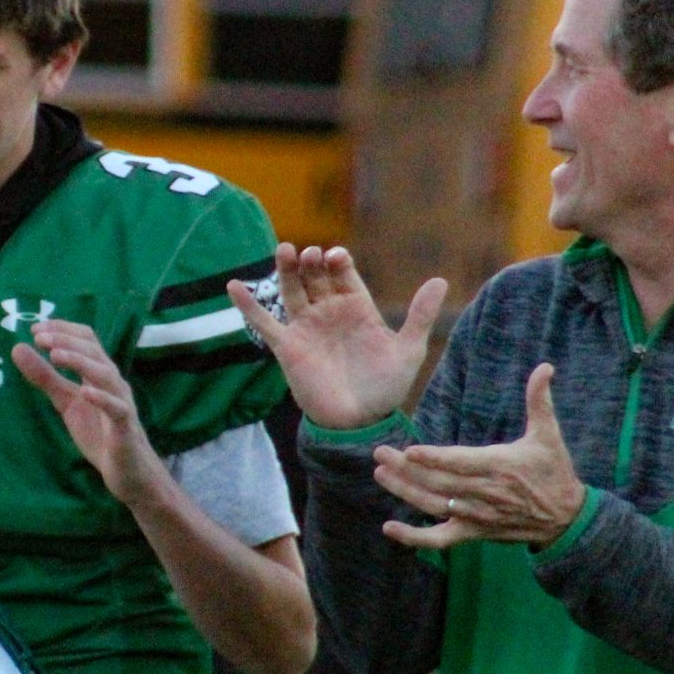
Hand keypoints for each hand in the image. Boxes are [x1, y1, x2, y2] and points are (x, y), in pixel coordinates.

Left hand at [12, 319, 165, 508]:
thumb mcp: (66, 401)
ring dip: (81, 362)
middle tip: (39, 337)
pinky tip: (85, 392)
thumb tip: (17, 348)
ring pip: (106, 375)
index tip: (36, 328)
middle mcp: (113, 382)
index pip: (86, 339)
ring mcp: (121, 403)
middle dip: (66, 341)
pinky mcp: (125, 428)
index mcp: (99, 373)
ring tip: (56, 355)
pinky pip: (117, 409)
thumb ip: (45, 377)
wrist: (128, 470)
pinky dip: (103, 399)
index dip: (63, 330)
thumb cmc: (99, 432)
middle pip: (94, 352)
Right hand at [230, 245, 446, 430]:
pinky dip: (247, 305)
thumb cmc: (386, 388)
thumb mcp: (408, 350)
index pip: (344, 274)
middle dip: (312, 262)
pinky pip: (263, 322)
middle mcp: (329, 312)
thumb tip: (440, 280)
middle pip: (315, 276)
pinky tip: (233, 285)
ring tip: (285, 250)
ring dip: (286, 270)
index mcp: (357, 307)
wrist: (358, 423)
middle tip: (311, 254)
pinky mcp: (286, 346)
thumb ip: (420, 316)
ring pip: (291, 290)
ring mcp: (306, 327)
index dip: (339, 261)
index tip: (337, 257)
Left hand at [373, 363, 586, 550]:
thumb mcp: (549, 435)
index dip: (435, 459)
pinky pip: (440, 540)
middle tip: (380, 454)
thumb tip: (545, 367)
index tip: (410, 452)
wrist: (565, 519)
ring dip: (405, 493)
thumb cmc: (554, 472)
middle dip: (407, 470)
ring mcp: (476, 516)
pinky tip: (389, 528)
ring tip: (381, 475)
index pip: (462, 463)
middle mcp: (484, 494)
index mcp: (499, 467)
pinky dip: (415, 538)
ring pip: (434, 507)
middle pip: (439, 483)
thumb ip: (539, 400)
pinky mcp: (473, 533)